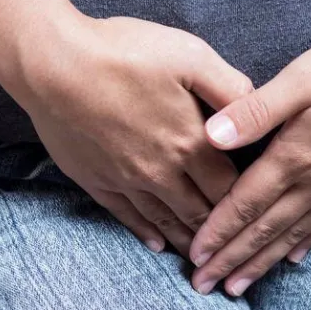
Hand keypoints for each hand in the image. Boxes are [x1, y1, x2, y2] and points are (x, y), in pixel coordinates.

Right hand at [6, 14, 253, 255]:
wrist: (53, 63)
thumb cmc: (123, 51)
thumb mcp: (189, 55)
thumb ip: (228, 86)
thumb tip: (257, 107)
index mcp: (191, 143)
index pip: (231, 187)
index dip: (247, 202)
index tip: (258, 212)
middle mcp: (162, 172)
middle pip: (201, 213)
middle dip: (222, 232)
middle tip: (238, 248)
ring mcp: (126, 180)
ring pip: (166, 222)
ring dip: (188, 241)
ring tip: (205, 257)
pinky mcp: (96, 180)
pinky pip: (127, 216)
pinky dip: (146, 233)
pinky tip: (157, 244)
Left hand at [187, 28, 310, 294]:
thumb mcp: (303, 77)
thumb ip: (256, 110)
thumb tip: (210, 137)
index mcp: (296, 157)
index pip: (246, 205)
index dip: (217, 233)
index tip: (194, 258)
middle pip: (265, 230)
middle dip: (232, 260)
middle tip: (203, 287)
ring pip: (294, 235)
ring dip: (263, 262)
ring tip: (238, 287)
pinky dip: (305, 245)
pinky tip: (294, 258)